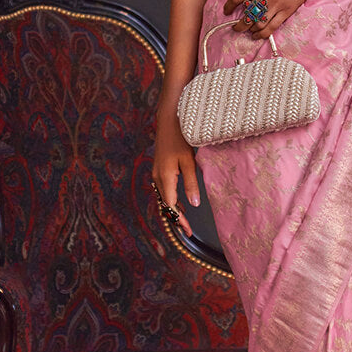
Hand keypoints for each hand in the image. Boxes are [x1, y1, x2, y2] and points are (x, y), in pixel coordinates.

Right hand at [151, 108, 200, 233]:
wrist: (168, 121)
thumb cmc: (181, 139)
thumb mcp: (189, 162)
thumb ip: (191, 183)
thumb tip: (194, 204)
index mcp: (165, 177)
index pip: (171, 205)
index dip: (179, 219)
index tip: (188, 230)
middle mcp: (158, 177)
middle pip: (166, 204)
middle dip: (176, 217)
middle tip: (188, 230)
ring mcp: (157, 173)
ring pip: (164, 197)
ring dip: (174, 209)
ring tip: (185, 221)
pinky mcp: (160, 169)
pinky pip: (164, 189)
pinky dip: (171, 199)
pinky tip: (181, 203)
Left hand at [223, 0, 322, 39]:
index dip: (228, 7)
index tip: (226, 11)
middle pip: (246, 16)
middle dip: (238, 25)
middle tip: (235, 27)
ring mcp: (276, 6)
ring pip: (258, 24)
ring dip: (249, 30)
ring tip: (246, 31)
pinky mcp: (286, 12)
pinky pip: (272, 27)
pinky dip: (262, 34)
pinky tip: (257, 35)